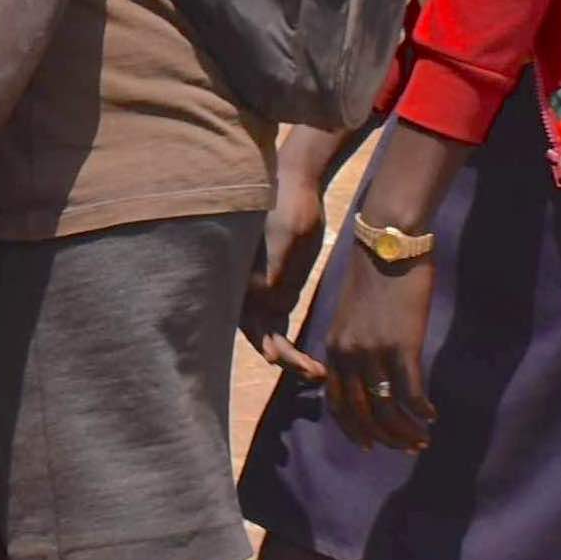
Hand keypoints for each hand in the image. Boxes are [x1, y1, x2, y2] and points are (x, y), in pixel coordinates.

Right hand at [242, 147, 332, 382]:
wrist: (293, 185)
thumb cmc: (287, 207)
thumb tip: (270, 304)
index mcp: (242, 281)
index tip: (283, 360)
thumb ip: (276, 272)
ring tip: (318, 372)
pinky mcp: (275, 289)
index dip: (269, 346)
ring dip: (289, 355)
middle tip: (315, 374)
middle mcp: (245, 292)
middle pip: (260, 337)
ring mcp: (260, 293)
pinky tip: (312, 357)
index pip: (252, 325)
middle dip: (284, 359)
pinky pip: (278, 323)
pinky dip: (290, 342)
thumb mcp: (286, 238)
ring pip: (269, 335)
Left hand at [317, 233, 438, 451]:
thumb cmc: (376, 273)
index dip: (353, 429)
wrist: (389, 243)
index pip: (337, 403)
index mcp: (333, 348)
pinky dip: (421, 410)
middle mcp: (347, 355)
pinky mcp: (401, 346)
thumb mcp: (355, 313)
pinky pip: (410, 392)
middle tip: (405, 449)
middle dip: (384, 438)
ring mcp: (373, 353)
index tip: (370, 445)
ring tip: (423, 440)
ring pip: (386, 409)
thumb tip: (371, 367)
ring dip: (406, 431)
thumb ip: (356, 342)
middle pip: (361, 413)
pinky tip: (433, 416)